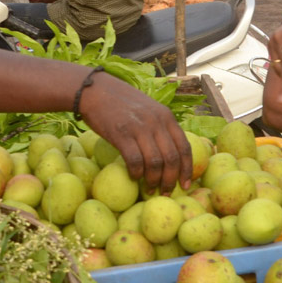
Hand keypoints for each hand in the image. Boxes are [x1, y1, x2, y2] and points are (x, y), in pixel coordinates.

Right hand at [77, 72, 192, 192]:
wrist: (95, 90)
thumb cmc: (122, 103)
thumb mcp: (148, 109)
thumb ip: (160, 126)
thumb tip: (169, 153)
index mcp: (166, 116)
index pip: (184, 147)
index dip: (186, 169)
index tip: (185, 184)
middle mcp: (156, 122)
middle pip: (171, 158)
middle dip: (171, 180)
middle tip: (166, 192)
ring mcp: (139, 128)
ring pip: (155, 162)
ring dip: (154, 180)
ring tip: (150, 189)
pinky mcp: (121, 134)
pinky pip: (135, 161)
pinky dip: (136, 173)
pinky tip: (133, 177)